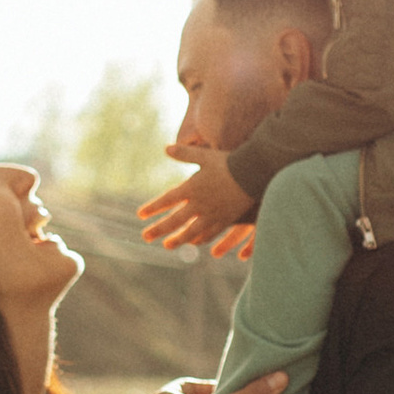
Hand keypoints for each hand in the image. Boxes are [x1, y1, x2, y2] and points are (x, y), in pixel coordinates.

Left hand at [139, 147, 253, 252]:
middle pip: (175, 220)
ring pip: (191, 231)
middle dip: (158, 229)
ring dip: (177, 239)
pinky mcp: (226, 219)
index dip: (153, 208)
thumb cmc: (228, 162)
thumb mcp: (204, 155)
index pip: (167, 200)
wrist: (253, 174)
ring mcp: (212, 214)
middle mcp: (199, 205)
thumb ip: (185, 153)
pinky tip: (195, 242)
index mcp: (191, 188)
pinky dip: (200, 239)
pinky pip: (210, 233)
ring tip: (167, 245)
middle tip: (145, 237)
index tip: (140, 214)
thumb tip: (166, 148)